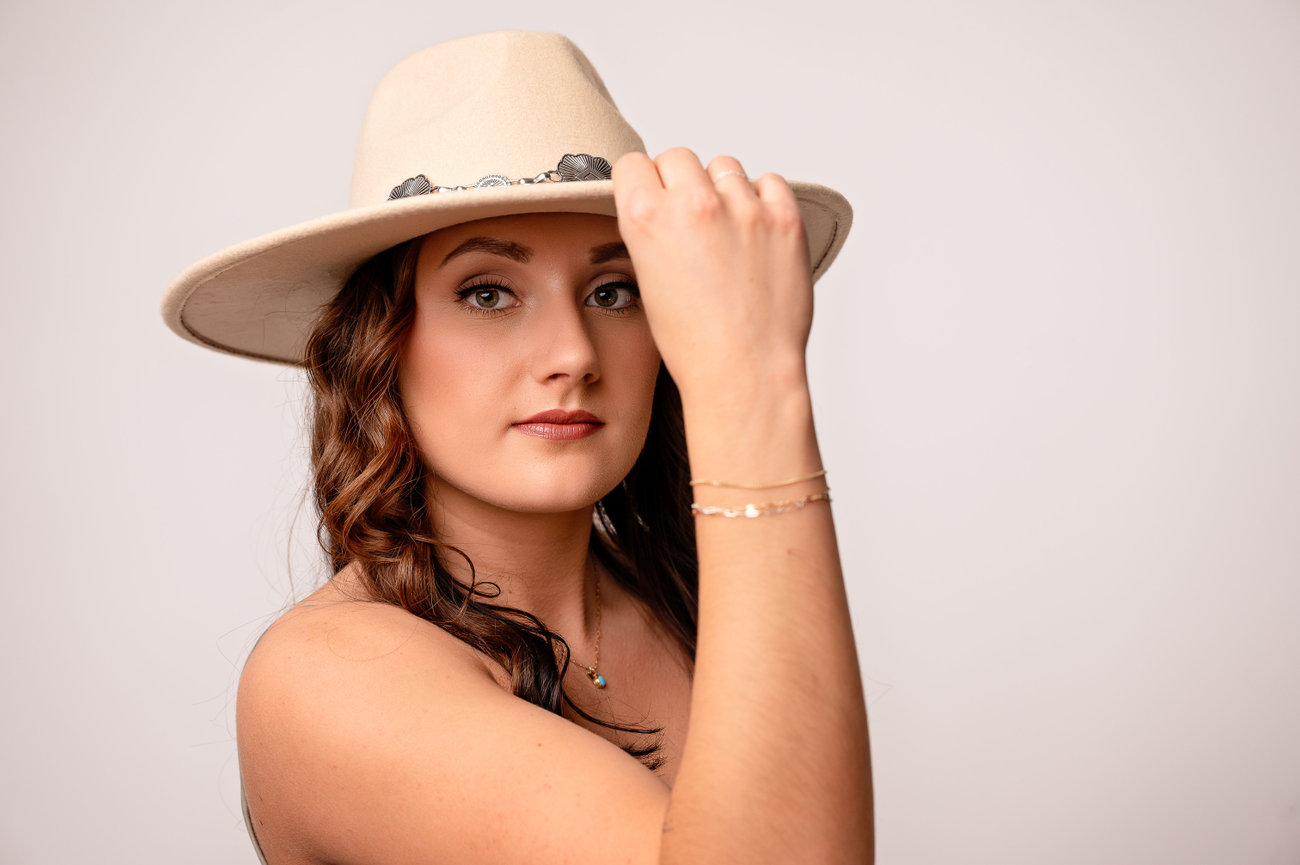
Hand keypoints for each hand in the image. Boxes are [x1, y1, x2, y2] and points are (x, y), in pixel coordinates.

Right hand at [612, 149, 814, 407]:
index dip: (642, 182)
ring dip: (723, 189)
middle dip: (681, 182)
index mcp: (647, 219)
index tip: (652, 196)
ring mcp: (743, 208)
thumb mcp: (648, 281)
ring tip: (727, 232)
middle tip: (691, 219)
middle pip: (679, 158)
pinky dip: (763, 200)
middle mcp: (693, 204)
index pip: (634, 163)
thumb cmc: (694, 343)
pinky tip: (756, 233)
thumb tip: (665, 204)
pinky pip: (770, 183)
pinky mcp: (784, 218)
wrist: (744, 372)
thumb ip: (654, 231)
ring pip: (724, 167)